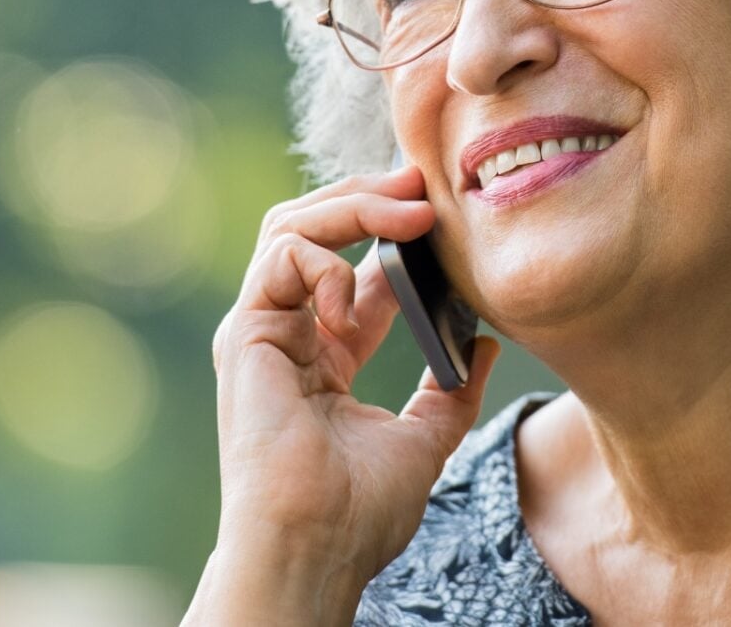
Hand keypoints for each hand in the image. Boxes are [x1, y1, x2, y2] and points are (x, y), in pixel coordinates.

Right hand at [205, 166, 500, 611]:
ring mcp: (262, 329)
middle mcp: (287, 333)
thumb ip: (451, 392)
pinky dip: (326, 263)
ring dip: (354, 205)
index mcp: (324, 356)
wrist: (314, 546)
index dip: (397, 234)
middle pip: (316, 231)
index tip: (443, 216)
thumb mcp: (424, 440)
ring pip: (292, 226)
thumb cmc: (358, 511)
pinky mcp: (245, 330)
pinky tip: (354, 308)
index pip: (357, 269)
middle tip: (423, 185)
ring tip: (409, 212)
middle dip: (369, 197)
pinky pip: (281, 256)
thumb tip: (485, 345)